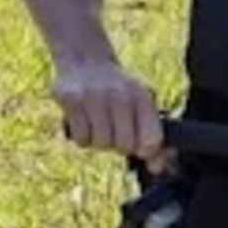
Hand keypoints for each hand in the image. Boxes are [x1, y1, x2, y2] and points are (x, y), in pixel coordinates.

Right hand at [49, 57, 164, 162]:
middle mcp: (120, 95)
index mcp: (142, 96)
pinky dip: (82, 137)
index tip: (138, 144)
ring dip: (98, 141)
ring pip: (100, 144)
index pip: (151, 139)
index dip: (145, 150)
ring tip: (98, 125)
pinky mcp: (71, 99)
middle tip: (114, 132)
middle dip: (118, 145)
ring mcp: (94, 97)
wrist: (85, 59)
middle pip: (123, 145)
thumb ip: (152, 135)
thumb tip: (157, 168)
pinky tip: (84, 122)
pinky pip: (80, 138)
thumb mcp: (141, 104)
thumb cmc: (119, 89)